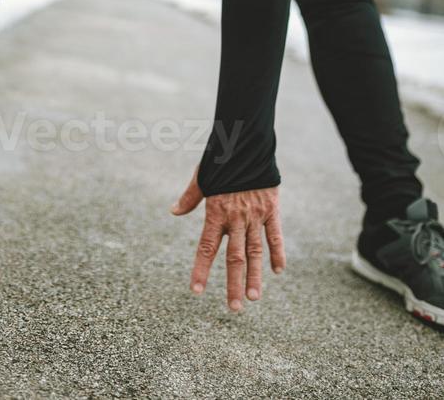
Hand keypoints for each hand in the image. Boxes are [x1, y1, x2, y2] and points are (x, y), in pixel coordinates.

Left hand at [171, 167, 284, 311]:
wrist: (246, 143)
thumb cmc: (221, 160)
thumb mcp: (202, 177)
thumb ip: (190, 197)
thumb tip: (173, 211)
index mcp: (216, 211)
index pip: (206, 247)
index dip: (201, 269)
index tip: (196, 291)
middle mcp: (235, 217)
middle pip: (234, 257)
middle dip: (233, 284)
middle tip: (234, 309)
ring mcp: (255, 214)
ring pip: (255, 251)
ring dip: (254, 276)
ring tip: (253, 298)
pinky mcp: (271, 209)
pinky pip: (275, 234)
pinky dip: (277, 252)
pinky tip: (278, 271)